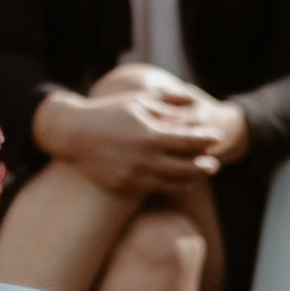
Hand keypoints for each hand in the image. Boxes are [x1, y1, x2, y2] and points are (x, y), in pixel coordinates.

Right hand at [36, 89, 220, 197]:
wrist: (73, 134)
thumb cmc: (109, 113)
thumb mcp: (138, 101)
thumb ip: (168, 102)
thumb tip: (194, 101)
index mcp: (150, 135)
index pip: (189, 142)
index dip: (206, 140)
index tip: (215, 138)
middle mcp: (144, 160)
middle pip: (187, 168)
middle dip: (204, 166)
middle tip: (214, 164)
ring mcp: (133, 176)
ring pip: (172, 183)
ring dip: (190, 179)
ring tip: (197, 173)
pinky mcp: (124, 187)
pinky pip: (154, 189)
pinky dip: (169, 185)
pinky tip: (176, 179)